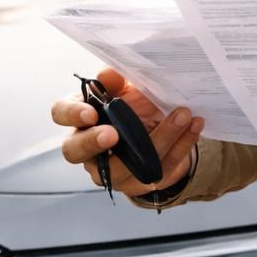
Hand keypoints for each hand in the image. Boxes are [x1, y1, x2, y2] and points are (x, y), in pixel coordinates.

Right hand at [50, 67, 203, 197]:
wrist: (162, 130)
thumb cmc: (136, 106)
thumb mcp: (128, 88)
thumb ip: (117, 79)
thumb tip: (109, 72)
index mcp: (81, 117)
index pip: (61, 114)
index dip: (72, 114)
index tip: (90, 112)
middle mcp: (88, 148)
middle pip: (75, 151)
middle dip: (93, 143)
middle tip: (114, 135)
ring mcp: (111, 171)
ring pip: (125, 166)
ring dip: (157, 139)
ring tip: (182, 115)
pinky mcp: (139, 183)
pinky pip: (160, 168)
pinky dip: (181, 145)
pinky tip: (195, 126)